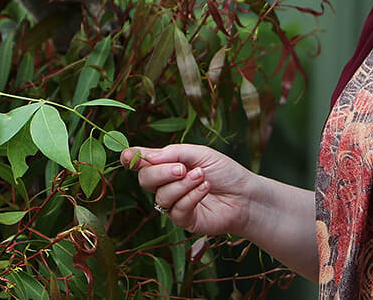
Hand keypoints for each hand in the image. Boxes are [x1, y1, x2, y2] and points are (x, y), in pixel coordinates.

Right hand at [120, 144, 253, 237]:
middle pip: (145, 179)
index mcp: (168, 164)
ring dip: (182, 185)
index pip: (142, 162)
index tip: (128, 156)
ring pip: (161, 195)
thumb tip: (146, 156)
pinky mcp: (184, 220)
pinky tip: (205, 189)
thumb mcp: (200, 154)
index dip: (132, 159)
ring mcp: (174, 203)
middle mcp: (167, 184)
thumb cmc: (224, 171)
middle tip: (182, 168)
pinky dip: (191, 196)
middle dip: (161, 172)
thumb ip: (173, 153)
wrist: (245, 194)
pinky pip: (176, 209)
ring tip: (202, 177)